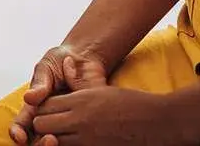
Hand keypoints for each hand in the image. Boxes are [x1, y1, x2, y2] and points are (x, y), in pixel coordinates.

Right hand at [11, 46, 108, 143]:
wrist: (85, 58)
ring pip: (56, 144)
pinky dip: (75, 143)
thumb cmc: (60, 62)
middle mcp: (48, 118)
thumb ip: (40, 84)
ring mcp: (65, 123)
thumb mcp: (46, 68)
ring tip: (56, 139)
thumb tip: (29, 97)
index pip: (22, 125)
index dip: (18, 133)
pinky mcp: (83, 124)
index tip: (20, 137)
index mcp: (35, 106)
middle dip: (39, 144)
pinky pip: (78, 140)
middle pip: (36, 141)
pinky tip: (77, 137)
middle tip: (49, 139)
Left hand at [29, 87, 177, 145]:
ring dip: (55, 138)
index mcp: (80, 100)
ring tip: (64, 134)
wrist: (158, 123)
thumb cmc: (132, 103)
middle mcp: (80, 120)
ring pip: (53, 141)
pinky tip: (76, 142)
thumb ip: (80, 80)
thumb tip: (67, 62)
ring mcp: (87, 140)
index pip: (43, 105)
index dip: (42, 109)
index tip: (48, 111)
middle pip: (41, 124)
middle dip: (43, 125)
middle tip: (52, 126)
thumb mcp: (103, 88)